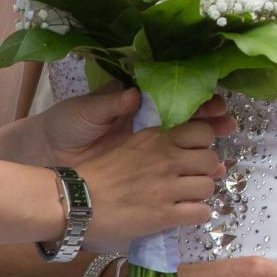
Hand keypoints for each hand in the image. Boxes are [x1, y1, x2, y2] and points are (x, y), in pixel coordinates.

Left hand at [39, 84, 234, 167]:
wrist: (48, 152)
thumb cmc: (69, 125)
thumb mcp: (88, 111)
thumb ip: (111, 102)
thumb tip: (135, 94)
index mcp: (142, 107)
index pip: (180, 102)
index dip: (201, 103)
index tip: (217, 106)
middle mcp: (152, 129)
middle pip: (193, 126)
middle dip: (214, 126)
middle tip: (227, 128)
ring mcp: (150, 154)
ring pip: (189, 153)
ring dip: (208, 155)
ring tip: (220, 158)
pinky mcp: (144, 177)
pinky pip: (174, 178)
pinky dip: (192, 181)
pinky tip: (203, 182)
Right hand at [72, 117, 224, 245]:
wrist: (77, 201)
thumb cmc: (99, 173)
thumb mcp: (130, 146)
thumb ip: (158, 144)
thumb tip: (189, 149)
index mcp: (158, 138)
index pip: (203, 131)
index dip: (202, 144)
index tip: (192, 154)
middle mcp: (167, 159)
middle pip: (210, 159)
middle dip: (204, 170)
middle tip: (190, 179)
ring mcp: (168, 187)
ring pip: (209, 187)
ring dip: (200, 194)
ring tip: (186, 198)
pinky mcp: (165, 214)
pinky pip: (201, 213)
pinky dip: (197, 215)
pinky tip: (183, 215)